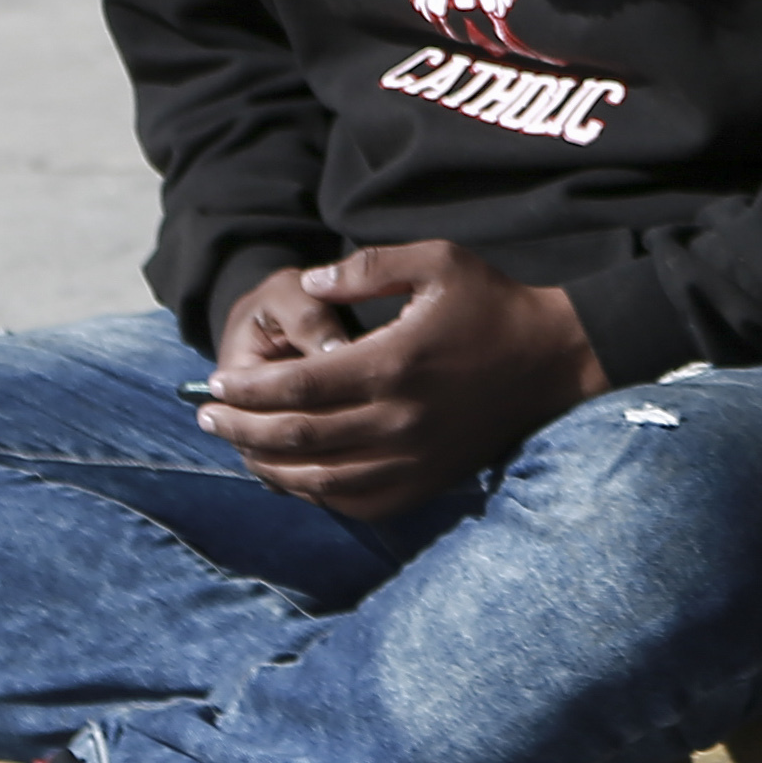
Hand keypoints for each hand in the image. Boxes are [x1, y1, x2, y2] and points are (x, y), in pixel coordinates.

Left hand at [195, 242, 604, 516]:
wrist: (555, 361)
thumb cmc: (493, 304)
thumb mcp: (438, 261)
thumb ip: (367, 266)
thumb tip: (311, 283)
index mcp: (392, 364)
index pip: (295, 387)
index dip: (245, 391)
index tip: (214, 385)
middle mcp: (397, 420)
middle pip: (295, 438)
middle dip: (239, 430)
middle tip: (206, 420)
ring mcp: (412, 460)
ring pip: (317, 478)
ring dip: (266, 466)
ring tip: (237, 449)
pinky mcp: (425, 483)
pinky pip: (354, 501)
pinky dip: (313, 493)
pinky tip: (292, 477)